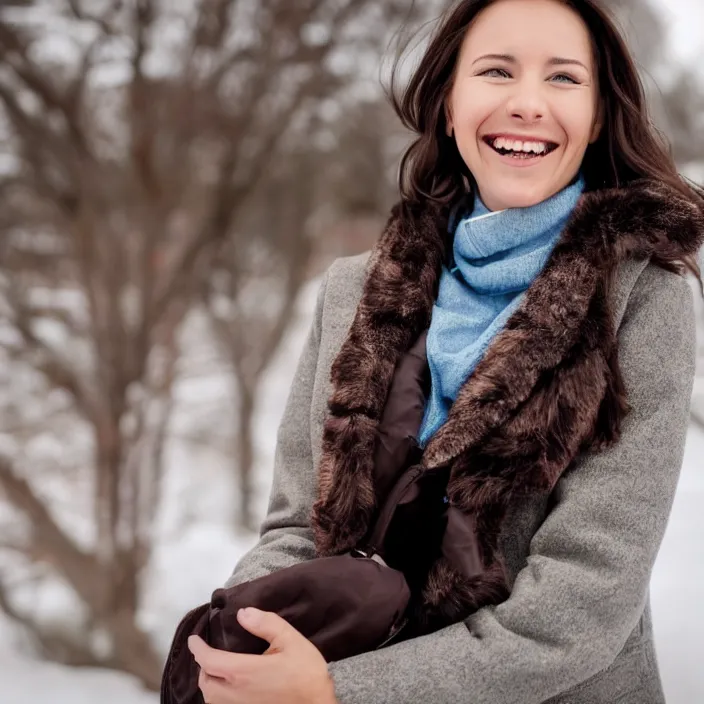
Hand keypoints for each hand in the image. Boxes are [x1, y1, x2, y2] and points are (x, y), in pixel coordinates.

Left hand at [187, 607, 337, 703]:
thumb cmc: (305, 674)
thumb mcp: (291, 640)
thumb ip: (266, 624)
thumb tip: (243, 613)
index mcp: (243, 672)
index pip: (208, 659)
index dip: (197, 648)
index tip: (194, 639)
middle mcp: (235, 694)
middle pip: (205, 681)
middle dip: (203, 666)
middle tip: (208, 652)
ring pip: (211, 698)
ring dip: (209, 683)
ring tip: (217, 670)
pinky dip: (218, 696)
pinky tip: (230, 688)